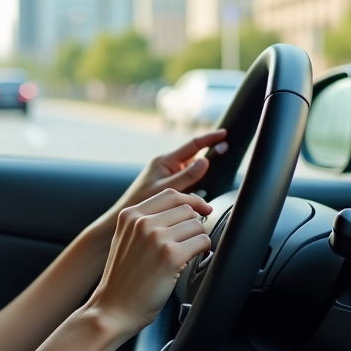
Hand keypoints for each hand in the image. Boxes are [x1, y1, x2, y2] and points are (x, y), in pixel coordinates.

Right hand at [87, 188, 213, 339]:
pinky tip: (193, 259)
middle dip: (194, 223)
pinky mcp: (171, 256)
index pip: (170, 195)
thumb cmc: (122, 281)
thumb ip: (144, 223)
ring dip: (198, 238)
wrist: (113, 309)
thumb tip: (179, 213)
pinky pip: (202, 242)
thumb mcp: (125, 241)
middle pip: (186, 208)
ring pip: (196, 224)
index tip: (201, 207)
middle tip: (190, 240)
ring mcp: (156, 238)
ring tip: (188, 253)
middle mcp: (143, 223)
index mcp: (130, 216)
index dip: (191, 199)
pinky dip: (204, 250)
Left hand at [90, 130, 227, 244]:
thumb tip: (204, 161)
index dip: (209, 138)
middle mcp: (166, 165)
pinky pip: (187, 182)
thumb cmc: (139, 203)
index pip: (192, 145)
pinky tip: (201, 195)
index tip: (224, 133)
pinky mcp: (168, 186)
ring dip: (203, 174)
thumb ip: (186, 176)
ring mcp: (167, 175)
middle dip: (209, 155)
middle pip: (194, 157)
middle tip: (227, 150)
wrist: (124, 217)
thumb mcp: (165, 189)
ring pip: (192, 171)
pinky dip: (196, 185)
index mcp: (164, 161)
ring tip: (214, 176)